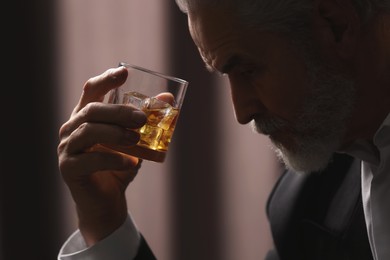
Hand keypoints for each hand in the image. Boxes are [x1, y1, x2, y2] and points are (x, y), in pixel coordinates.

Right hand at [57, 66, 146, 245]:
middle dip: (119, 111)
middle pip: (92, 110)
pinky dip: (114, 159)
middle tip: (142, 118)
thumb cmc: (120, 166)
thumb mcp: (136, 141)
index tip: (125, 72)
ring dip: (116, 132)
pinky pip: (91, 159)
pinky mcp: (69, 168)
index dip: (106, 79)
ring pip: (88, 130)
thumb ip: (147, 121)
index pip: (91, 90)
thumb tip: (169, 97)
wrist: (107, 201)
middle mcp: (71, 128)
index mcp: (85, 116)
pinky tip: (132, 162)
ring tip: (137, 139)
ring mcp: (67, 148)